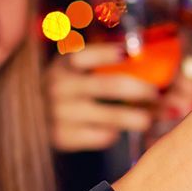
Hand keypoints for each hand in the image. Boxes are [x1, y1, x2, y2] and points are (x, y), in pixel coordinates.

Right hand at [44, 43, 158, 151]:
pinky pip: (100, 136)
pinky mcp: (62, 137)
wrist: (34, 119)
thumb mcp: (74, 70)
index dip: (106, 54)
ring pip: (110, 116)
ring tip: (150, 119)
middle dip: (141, 90)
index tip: (128, 53)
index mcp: (64, 64)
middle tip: (157, 94)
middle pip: (110, 86)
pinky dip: (114, 134)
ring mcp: (59, 113)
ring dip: (136, 117)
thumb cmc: (69, 88)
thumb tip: (145, 62)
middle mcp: (59, 87)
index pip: (84, 56)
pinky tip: (117, 130)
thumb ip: (103, 64)